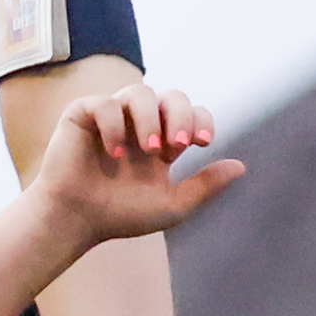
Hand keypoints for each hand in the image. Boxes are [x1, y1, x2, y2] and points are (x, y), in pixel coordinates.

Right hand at [27, 81, 241, 249]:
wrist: (74, 222)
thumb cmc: (118, 216)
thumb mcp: (170, 206)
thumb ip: (204, 187)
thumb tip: (241, 167)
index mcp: (161, 141)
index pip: (190, 114)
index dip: (200, 120)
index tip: (202, 141)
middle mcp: (138, 124)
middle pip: (171, 96)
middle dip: (179, 115)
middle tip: (176, 145)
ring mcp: (111, 116)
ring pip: (139, 93)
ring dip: (148, 118)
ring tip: (147, 149)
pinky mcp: (83, 114)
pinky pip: (105, 104)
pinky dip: (113, 124)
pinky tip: (114, 152)